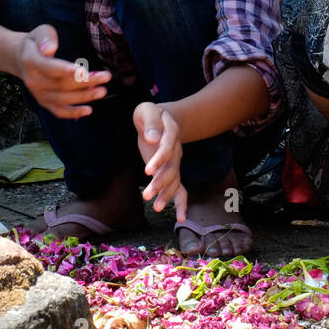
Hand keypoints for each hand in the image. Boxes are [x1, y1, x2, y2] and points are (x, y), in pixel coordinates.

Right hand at [12, 24, 111, 119]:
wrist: (21, 58)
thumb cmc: (37, 42)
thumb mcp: (41, 32)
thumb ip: (46, 38)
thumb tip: (50, 49)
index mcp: (31, 61)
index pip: (50, 68)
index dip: (66, 70)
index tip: (84, 70)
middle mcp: (33, 80)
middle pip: (61, 84)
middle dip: (85, 82)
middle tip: (105, 77)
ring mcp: (38, 93)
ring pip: (62, 99)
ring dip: (84, 97)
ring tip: (102, 91)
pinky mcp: (44, 102)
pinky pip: (58, 111)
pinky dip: (73, 113)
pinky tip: (88, 110)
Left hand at [133, 101, 187, 219]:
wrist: (163, 119)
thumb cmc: (152, 114)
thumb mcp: (147, 110)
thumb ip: (150, 122)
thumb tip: (152, 139)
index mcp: (171, 132)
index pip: (168, 147)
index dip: (159, 159)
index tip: (147, 171)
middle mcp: (176, 150)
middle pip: (172, 168)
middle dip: (161, 182)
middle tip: (147, 195)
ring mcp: (175, 162)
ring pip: (175, 180)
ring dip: (167, 194)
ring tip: (156, 207)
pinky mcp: (171, 170)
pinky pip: (180, 188)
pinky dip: (181, 203)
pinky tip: (181, 218)